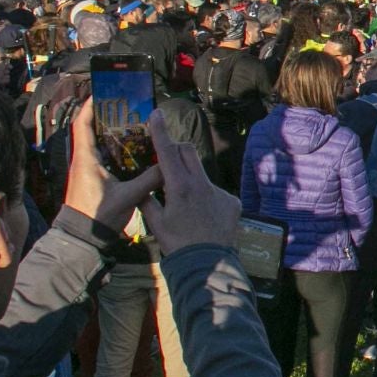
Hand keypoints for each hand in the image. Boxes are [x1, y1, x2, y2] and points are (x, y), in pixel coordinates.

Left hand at [62, 97, 160, 231]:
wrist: (83, 238)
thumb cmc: (99, 214)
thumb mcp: (128, 196)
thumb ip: (149, 179)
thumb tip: (168, 165)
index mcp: (86, 158)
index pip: (82, 125)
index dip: (89, 107)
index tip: (101, 94)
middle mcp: (83, 161)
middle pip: (92, 132)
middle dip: (107, 119)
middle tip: (127, 111)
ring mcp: (86, 171)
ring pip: (98, 145)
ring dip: (112, 136)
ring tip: (133, 128)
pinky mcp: (92, 181)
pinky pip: (102, 158)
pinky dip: (115, 151)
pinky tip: (132, 153)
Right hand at [138, 115, 240, 256]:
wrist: (208, 263)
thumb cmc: (177, 243)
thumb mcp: (156, 223)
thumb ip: (147, 201)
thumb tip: (143, 189)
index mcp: (180, 187)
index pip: (167, 152)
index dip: (160, 132)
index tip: (156, 114)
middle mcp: (202, 184)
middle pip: (187, 152)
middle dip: (175, 149)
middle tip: (166, 158)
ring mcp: (220, 191)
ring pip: (201, 173)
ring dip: (190, 179)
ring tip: (185, 204)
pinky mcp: (232, 201)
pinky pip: (216, 191)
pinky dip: (206, 198)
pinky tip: (203, 217)